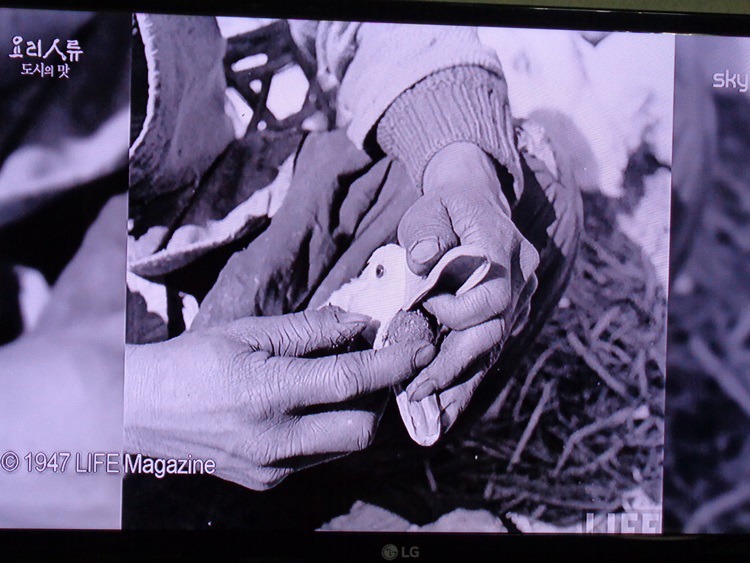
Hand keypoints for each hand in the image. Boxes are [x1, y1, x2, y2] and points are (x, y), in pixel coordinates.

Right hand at [124, 306, 435, 489]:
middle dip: (384, 396)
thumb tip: (362, 324)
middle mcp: (274, 440)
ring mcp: (271, 468)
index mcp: (267, 393)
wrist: (140, 412)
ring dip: (362, 414)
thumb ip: (311, 330)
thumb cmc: (193, 362)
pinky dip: (334, 431)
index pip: (352, 381)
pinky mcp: (268, 481)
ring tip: (353, 382)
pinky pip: (321, 458)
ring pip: (346, 448)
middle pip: (362, 429)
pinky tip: (321, 406)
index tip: (422, 346)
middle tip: (382, 364)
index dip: (395, 362)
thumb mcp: (249, 332)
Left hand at [398, 142, 538, 430]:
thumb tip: (425, 258)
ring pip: (496, 346)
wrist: (475, 199)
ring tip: (431, 411)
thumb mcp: (427, 210)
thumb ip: (425, 232)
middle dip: (455, 365)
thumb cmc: (444, 208)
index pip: (493, 297)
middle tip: (417, 391)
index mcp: (503, 250)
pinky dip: (468, 374)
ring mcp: (523, 296)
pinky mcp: (513, 311)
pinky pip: (493, 347)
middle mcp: (523, 277)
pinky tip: (446, 403)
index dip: (457, 312)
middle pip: (496, 331)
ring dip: (462, 379)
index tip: (422, 308)